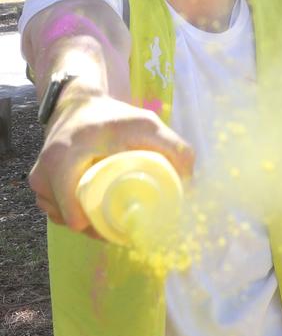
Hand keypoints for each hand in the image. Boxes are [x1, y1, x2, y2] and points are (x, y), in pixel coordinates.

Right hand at [28, 86, 193, 233]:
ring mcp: (40, 183)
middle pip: (73, 220)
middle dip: (100, 230)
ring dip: (90, 226)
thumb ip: (172, 146)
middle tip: (129, 228)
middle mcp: (43, 174)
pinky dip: (80, 218)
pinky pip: (60, 214)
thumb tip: (188, 180)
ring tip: (118, 222)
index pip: (73, 208)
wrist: (78, 106)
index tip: (124, 229)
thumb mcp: (146, 124)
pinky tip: (100, 217)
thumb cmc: (112, 117)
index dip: (97, 226)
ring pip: (66, 220)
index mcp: (63, 159)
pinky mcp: (42, 187)